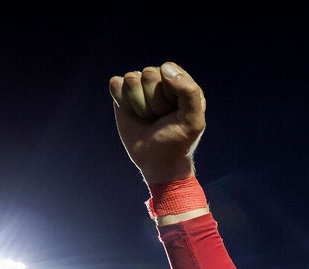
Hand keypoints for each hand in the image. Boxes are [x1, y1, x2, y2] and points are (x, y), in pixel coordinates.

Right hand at [110, 62, 205, 183]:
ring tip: (149, 117)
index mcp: (181, 82)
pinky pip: (116, 84)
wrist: (158, 162)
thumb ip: (189, 92)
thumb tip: (164, 67)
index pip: (168, 70)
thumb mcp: (193, 120)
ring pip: (131, 79)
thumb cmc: (178, 141)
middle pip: (148, 73)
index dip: (169, 93)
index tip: (174, 112)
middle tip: (161, 117)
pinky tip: (133, 114)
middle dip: (154, 101)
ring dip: (139, 104)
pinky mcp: (122, 94)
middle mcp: (161, 81)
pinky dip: (122, 102)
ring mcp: (141, 87)